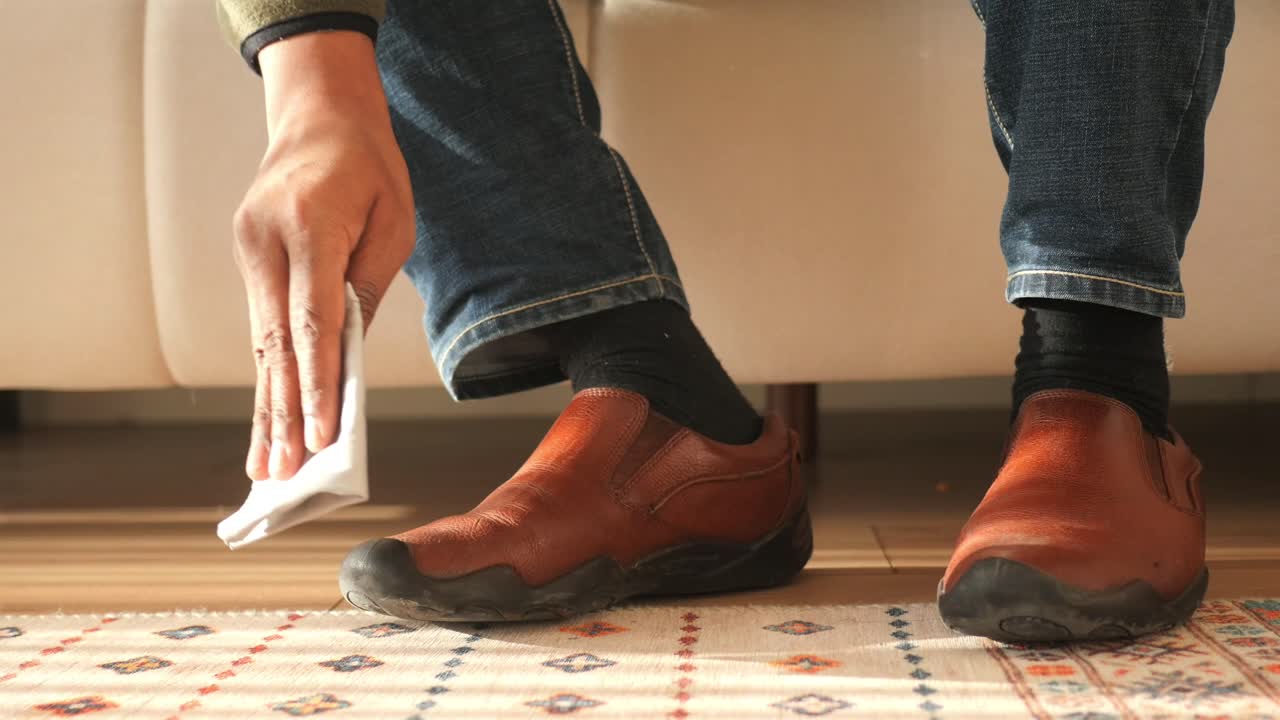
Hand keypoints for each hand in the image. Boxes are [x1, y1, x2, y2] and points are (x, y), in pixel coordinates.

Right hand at [232, 32, 413, 479]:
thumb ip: (367, 289)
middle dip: (283, 416)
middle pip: (277, 345)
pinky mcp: (247, 259)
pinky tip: (267, 419)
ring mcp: (249, 252)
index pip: (315, 324)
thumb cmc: (371, 168)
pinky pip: (260, 328)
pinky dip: (266, 375)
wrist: (319, 113)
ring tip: (265, 468)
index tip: (323, 439)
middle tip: (282, 478)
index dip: (317, 386)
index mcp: (310, 228)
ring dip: (265, 407)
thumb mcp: (394, 223)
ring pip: (260, 344)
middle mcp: (266, 244)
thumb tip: (346, 358)